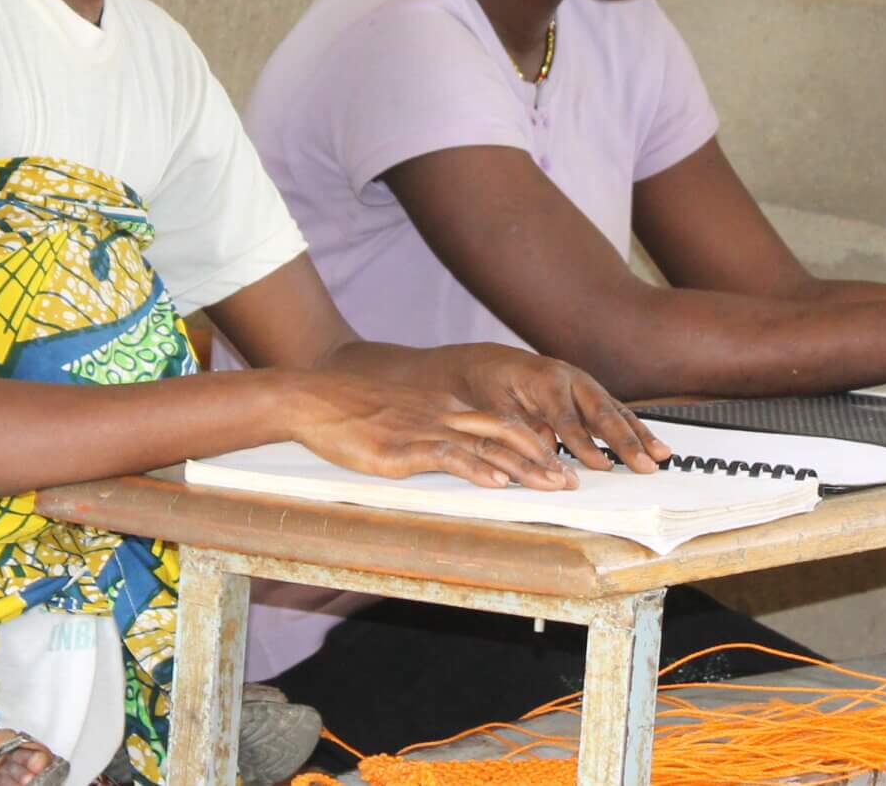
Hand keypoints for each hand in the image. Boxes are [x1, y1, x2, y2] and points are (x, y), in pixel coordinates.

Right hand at [286, 372, 578, 490]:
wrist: (313, 399)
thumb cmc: (350, 412)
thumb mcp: (400, 417)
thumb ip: (428, 430)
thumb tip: (453, 453)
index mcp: (443, 408)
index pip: (501, 422)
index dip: (534, 443)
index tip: (559, 463)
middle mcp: (442, 415)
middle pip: (506, 433)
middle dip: (543, 458)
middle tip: (572, 480)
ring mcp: (424, 430)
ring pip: (487, 446)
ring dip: (524, 468)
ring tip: (553, 485)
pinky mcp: (402, 449)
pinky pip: (449, 456)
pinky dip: (478, 470)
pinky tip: (498, 482)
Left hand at [440, 344, 672, 474]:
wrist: (488, 363)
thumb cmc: (489, 385)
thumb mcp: (494, 408)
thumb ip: (520, 429)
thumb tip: (549, 454)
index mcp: (545, 378)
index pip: (567, 417)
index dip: (583, 443)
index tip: (600, 466)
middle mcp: (571, 378)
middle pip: (602, 411)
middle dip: (625, 440)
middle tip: (645, 465)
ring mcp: (584, 385)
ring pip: (616, 411)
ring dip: (640, 436)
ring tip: (661, 457)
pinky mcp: (590, 395)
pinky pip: (616, 414)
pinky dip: (636, 431)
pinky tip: (655, 447)